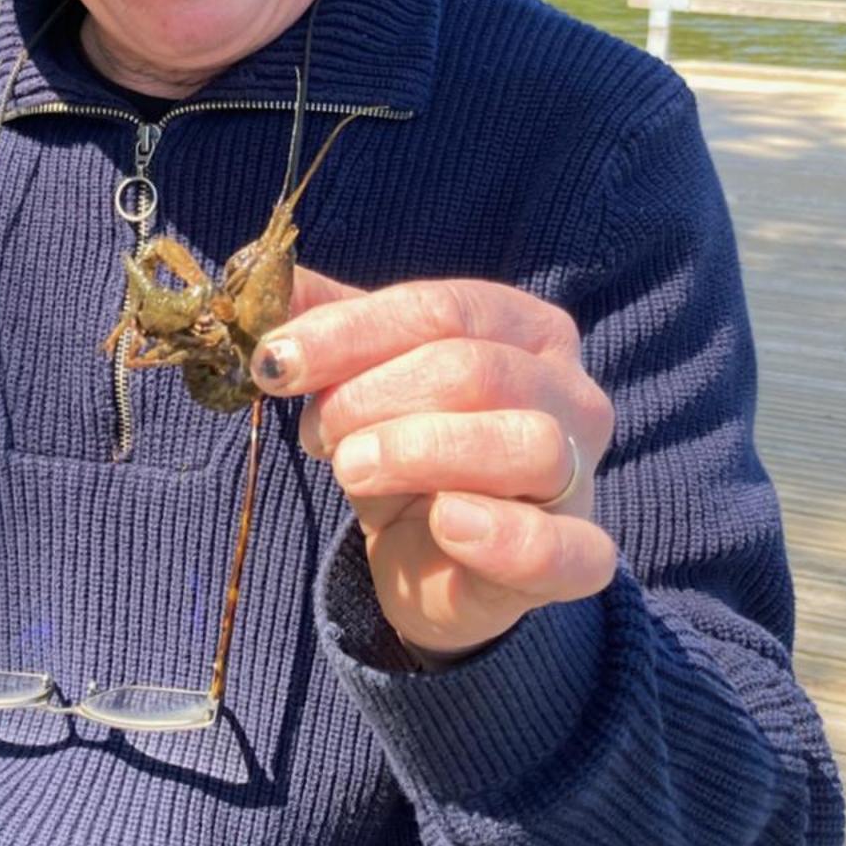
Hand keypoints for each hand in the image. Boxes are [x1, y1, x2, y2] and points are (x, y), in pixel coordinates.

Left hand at [253, 273, 615, 659]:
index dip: (349, 332)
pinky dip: (501, 533)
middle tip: (319, 433)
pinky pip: (562, 548)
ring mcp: (581, 478)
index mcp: (527, 329)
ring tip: (355, 470)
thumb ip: (324, 329)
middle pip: (473, 369)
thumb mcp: (365, 380)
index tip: (276, 361)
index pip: (442, 309)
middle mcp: (571, 393)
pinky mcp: (576, 560)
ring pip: (523, 443)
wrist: (435, 562)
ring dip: (416, 452)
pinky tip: (443, 521)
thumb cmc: (408, 451)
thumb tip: (263, 282)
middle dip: (371, 396)